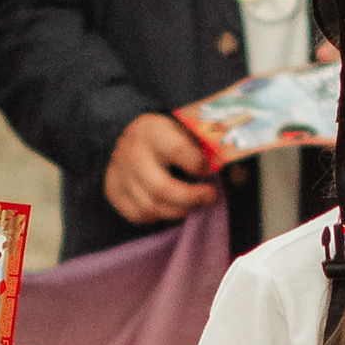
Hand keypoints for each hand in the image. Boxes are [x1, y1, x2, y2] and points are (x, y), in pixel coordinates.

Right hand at [105, 110, 217, 225]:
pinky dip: (157, 215)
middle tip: (209, 196)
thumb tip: (230, 169)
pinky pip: (138, 215)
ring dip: (177, 211)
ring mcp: (120, 174)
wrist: (124, 133)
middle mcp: (133, 154)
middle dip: (191, 198)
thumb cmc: (164, 135)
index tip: (210, 170)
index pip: (179, 152)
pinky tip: (167, 206)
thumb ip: (204, 146)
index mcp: (154, 132)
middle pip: (162, 189)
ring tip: (190, 204)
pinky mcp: (114, 191)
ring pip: (151, 207)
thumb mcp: (182, 129)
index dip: (200, 165)